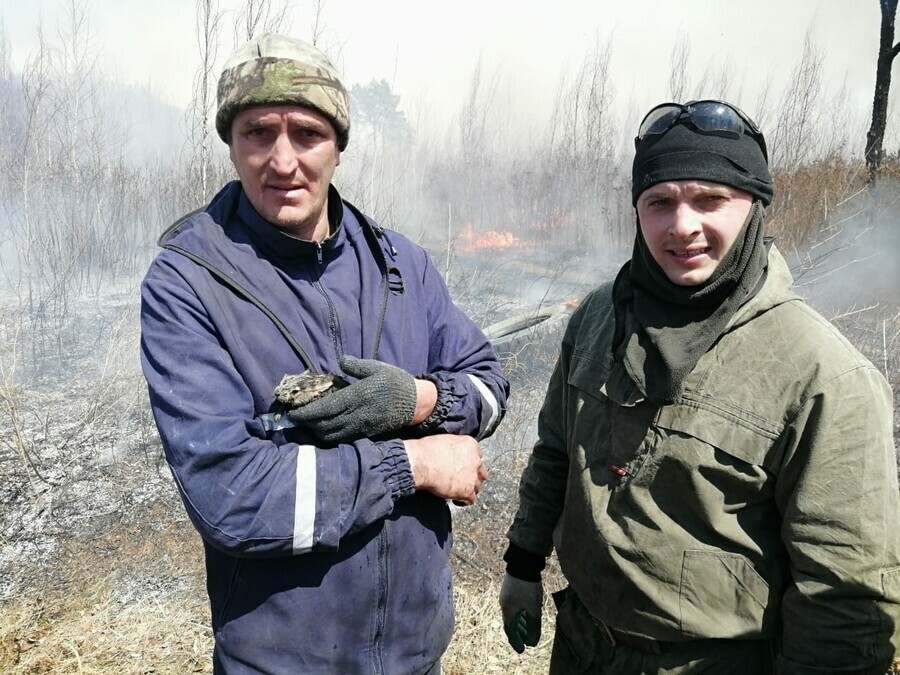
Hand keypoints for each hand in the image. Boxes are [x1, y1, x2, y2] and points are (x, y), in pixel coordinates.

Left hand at [286, 356, 416, 443]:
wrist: (416, 403)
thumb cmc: (395, 382)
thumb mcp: (376, 367)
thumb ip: (356, 365)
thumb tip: (340, 360)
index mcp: (356, 397)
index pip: (324, 409)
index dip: (306, 413)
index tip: (292, 413)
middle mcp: (356, 415)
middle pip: (324, 425)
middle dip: (307, 424)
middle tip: (295, 419)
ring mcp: (361, 427)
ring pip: (332, 435)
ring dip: (316, 432)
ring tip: (307, 425)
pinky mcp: (366, 433)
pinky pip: (342, 439)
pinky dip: (329, 437)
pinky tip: (323, 431)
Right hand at [403, 435, 486, 504]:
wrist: (421, 463)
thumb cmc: (427, 450)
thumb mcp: (446, 441)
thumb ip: (456, 449)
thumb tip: (453, 456)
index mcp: (471, 445)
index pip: (478, 455)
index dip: (470, 463)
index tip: (463, 466)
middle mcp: (476, 460)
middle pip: (481, 472)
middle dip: (473, 476)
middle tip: (463, 479)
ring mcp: (473, 477)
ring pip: (477, 486)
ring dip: (469, 488)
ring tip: (458, 490)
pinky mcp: (467, 491)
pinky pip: (471, 499)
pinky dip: (464, 500)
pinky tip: (456, 499)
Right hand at [499, 573, 542, 652]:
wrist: (523, 562)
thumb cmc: (528, 587)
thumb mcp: (533, 608)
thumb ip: (533, 626)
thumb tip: (533, 642)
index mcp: (508, 610)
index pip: (510, 631)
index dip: (516, 641)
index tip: (522, 650)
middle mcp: (504, 603)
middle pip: (511, 622)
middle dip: (520, 633)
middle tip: (528, 640)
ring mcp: (506, 594)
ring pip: (513, 613)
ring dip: (521, 622)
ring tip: (530, 627)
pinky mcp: (510, 587)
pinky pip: (514, 605)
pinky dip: (521, 613)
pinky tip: (528, 611)